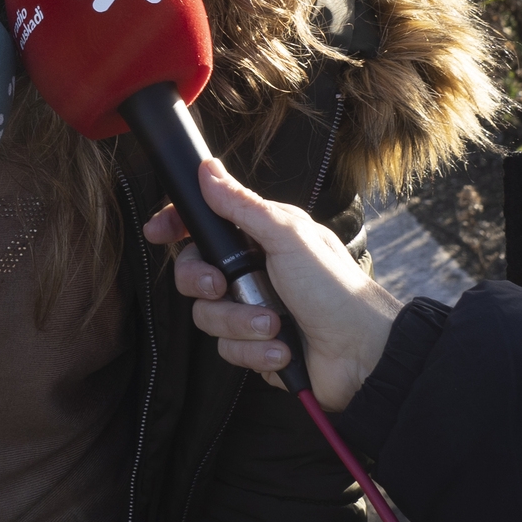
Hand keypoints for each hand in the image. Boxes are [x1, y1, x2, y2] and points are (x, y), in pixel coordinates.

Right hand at [143, 157, 404, 410]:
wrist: (363, 352)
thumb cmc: (334, 287)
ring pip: (208, 317)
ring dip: (241, 323)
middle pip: (194, 273)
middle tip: (222, 286)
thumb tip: (207, 169)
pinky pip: (229, 350)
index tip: (158, 232)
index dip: (176, 226)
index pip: (205, 226)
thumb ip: (241, 205)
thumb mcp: (287, 236)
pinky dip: (256, 352)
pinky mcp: (255, 347)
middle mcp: (252, 271)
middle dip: (204, 282)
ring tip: (274, 325)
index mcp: (260, 238)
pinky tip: (283, 350)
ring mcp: (252, 310)